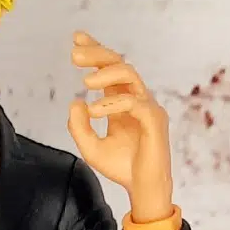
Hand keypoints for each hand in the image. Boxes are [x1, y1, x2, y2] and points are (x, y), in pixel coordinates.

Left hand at [67, 31, 173, 221]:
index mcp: (121, 102)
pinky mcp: (154, 120)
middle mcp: (135, 99)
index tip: (76, 40)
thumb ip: (79, 127)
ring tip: (85, 81)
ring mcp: (147, 107)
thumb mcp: (90, 148)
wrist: (142, 189)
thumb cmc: (122, 168)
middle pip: (119, 63)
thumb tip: (75, 101)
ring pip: (129, 75)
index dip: (95, 51)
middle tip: (75, 54)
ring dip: (105, 73)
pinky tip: (94, 110)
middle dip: (97, 54)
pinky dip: (111, 103)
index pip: (109, 69)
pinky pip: (133, 102)